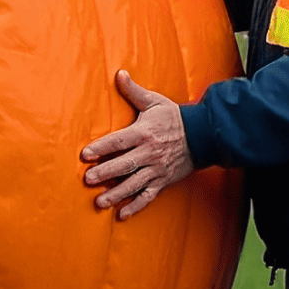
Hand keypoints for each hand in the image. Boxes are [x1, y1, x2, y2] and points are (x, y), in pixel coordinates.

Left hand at [79, 70, 194, 218]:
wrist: (203, 135)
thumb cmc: (174, 117)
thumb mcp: (154, 102)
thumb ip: (133, 91)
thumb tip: (119, 73)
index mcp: (143, 133)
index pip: (118, 141)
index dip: (101, 148)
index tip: (86, 154)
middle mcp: (149, 153)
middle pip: (124, 164)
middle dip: (105, 173)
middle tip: (88, 180)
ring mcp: (156, 169)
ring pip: (134, 183)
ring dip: (117, 194)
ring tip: (100, 202)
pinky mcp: (163, 181)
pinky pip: (148, 196)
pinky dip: (136, 206)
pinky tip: (122, 215)